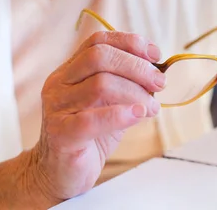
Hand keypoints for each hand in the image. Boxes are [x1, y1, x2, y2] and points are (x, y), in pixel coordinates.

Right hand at [30, 31, 164, 202]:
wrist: (60, 173)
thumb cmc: (91, 135)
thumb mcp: (111, 103)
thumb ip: (127, 84)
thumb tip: (159, 71)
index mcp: (70, 70)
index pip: (98, 41)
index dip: (130, 42)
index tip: (156, 54)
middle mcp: (59, 83)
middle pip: (99, 57)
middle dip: (137, 66)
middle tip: (159, 83)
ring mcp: (57, 108)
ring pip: (100, 84)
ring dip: (136, 92)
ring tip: (152, 108)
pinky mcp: (61, 134)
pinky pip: (90, 119)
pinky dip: (120, 115)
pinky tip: (138, 115)